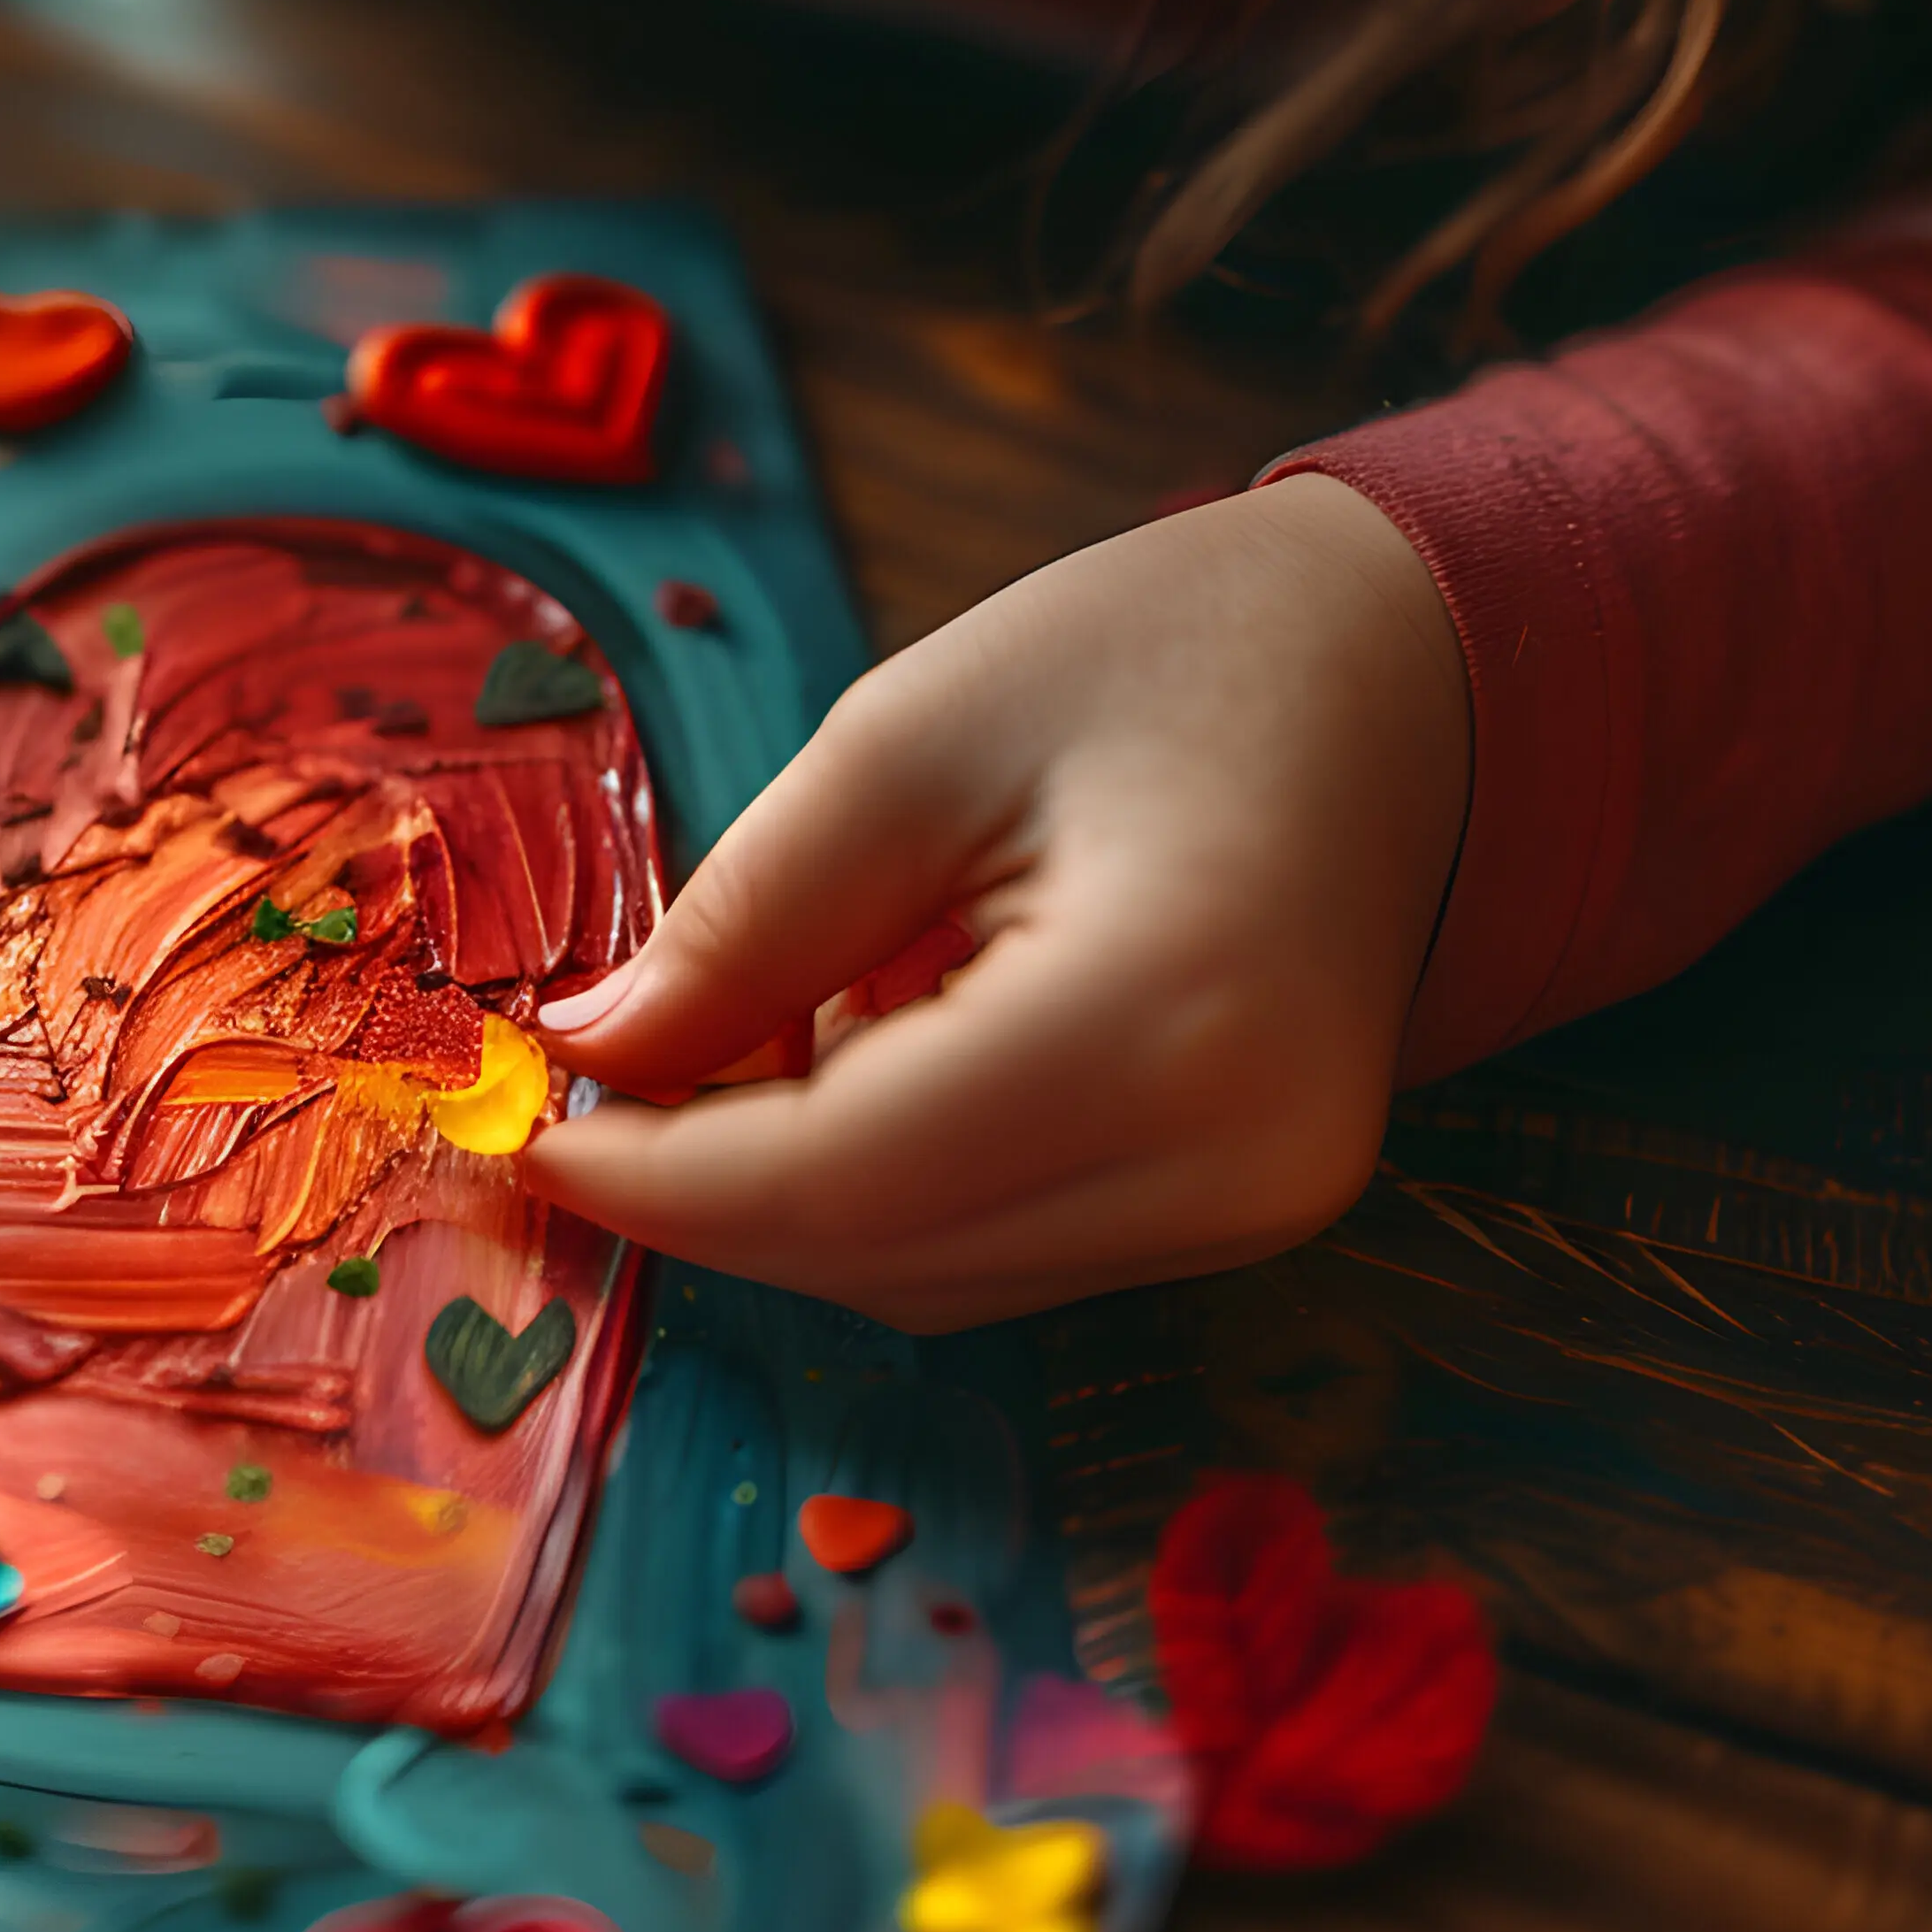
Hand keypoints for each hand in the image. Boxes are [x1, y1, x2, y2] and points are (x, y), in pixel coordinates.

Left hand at [519, 474, 1471, 1327]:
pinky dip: (886, 1183)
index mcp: (1164, 1017)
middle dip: (702, 1190)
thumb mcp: (910, 738)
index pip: (840, 1177)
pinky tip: (866, 1043)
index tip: (516, 1119)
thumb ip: (741, 919)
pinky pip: (1004, 1249)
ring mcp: (1259, 1209)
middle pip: (877, 1255)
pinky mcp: (1250, 1214)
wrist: (1415, 670)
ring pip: (929, 1277)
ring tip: (764, 1012)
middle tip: (590, 1071)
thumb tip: (587, 1051)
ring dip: (791, 1191)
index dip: (653, 1172)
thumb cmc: (1168, 654)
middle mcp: (1234, 1159)